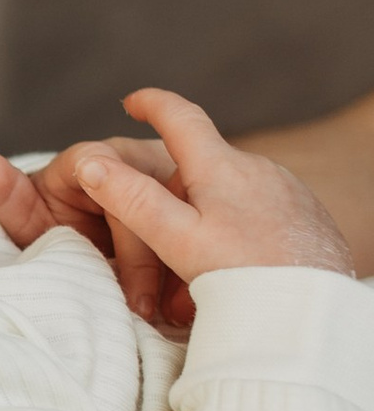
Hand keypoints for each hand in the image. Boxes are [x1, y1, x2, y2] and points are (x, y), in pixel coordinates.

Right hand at [0, 91, 355, 330]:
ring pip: (231, 201)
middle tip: (161, 259)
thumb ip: (133, 200)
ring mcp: (287, 192)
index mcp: (221, 166)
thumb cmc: (246, 275)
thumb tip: (91, 163)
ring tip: (199, 284)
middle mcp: (258, 169)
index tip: (133, 101)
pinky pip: (261, 220)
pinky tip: (239, 277)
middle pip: (202, 174)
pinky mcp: (306, 219)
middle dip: (176, 206)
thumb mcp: (177, 239)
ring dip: (209, 230)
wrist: (319, 310)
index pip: (181, 118)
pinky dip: (241, 241)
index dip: (153, 104)